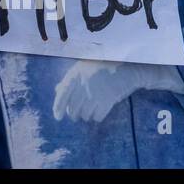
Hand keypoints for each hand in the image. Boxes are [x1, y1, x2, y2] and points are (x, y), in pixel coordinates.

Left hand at [53, 59, 183, 121]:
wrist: (126, 67)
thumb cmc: (102, 66)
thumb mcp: (82, 67)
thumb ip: (69, 79)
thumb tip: (57, 89)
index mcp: (75, 75)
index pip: (62, 94)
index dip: (58, 107)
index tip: (57, 117)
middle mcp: (83, 85)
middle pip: (73, 108)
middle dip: (73, 114)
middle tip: (75, 115)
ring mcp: (95, 93)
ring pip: (84, 114)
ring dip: (85, 116)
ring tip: (88, 112)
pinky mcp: (107, 101)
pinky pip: (97, 116)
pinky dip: (96, 117)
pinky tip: (98, 113)